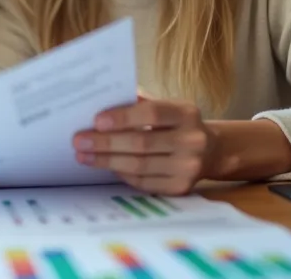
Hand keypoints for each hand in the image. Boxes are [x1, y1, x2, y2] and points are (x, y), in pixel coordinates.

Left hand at [73, 99, 218, 195]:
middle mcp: (192, 141)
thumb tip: (101, 102)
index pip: (152, 114)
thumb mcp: (168, 106)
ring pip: (139, 166)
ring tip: (84, 156)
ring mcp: (188, 167)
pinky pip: (143, 182)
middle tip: (79, 141)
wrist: (211, 151)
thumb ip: (140, 103)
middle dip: (106, 143)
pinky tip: (105, 166)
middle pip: (141, 143)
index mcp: (186, 113)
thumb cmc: (177, 123)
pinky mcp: (180, 188)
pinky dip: (121, 174)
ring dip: (106, 161)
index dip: (123, 117)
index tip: (96, 121)